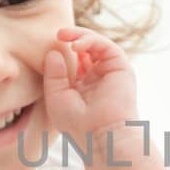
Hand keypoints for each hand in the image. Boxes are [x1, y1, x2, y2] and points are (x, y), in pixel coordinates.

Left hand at [41, 26, 137, 140]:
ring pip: (96, 44)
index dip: (62, 50)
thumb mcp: (56, 97)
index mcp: (83, 85)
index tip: (49, 46)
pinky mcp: (121, 68)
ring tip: (64, 35)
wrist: (102, 135)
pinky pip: (106, 46)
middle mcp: (98, 76)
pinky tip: (76, 45)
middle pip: (85, 48)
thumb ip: (53, 74)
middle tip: (58, 34)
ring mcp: (110, 71)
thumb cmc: (78, 125)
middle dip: (72, 38)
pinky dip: (91, 40)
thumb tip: (53, 51)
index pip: (74, 60)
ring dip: (80, 35)